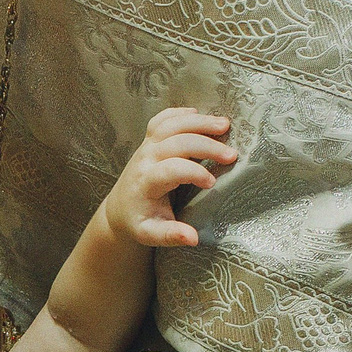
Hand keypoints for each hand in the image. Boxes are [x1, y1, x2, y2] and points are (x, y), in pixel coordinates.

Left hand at [102, 108, 236, 248]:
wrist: (120, 208)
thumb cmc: (139, 221)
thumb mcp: (151, 234)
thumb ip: (171, 235)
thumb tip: (193, 238)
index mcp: (146, 182)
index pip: (171, 169)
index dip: (193, 172)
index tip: (213, 183)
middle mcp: (145, 159)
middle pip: (176, 142)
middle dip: (206, 145)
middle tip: (232, 154)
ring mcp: (146, 146)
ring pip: (171, 124)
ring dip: (199, 122)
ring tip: (225, 124)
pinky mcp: (148, 140)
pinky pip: (162, 119)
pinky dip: (180, 113)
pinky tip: (198, 114)